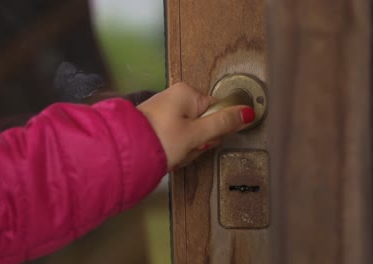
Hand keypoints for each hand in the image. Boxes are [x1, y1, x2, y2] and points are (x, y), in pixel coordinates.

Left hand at [137, 82, 254, 170]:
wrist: (125, 153)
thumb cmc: (160, 140)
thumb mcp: (196, 134)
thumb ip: (223, 123)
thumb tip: (247, 112)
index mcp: (187, 93)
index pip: (216, 110)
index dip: (215, 130)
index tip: (205, 140)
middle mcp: (175, 98)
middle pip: (203, 123)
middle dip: (198, 142)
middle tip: (186, 149)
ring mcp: (164, 112)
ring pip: (189, 134)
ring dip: (186, 149)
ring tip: (173, 154)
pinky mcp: (155, 125)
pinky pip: (175, 138)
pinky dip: (173, 150)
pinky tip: (165, 155)